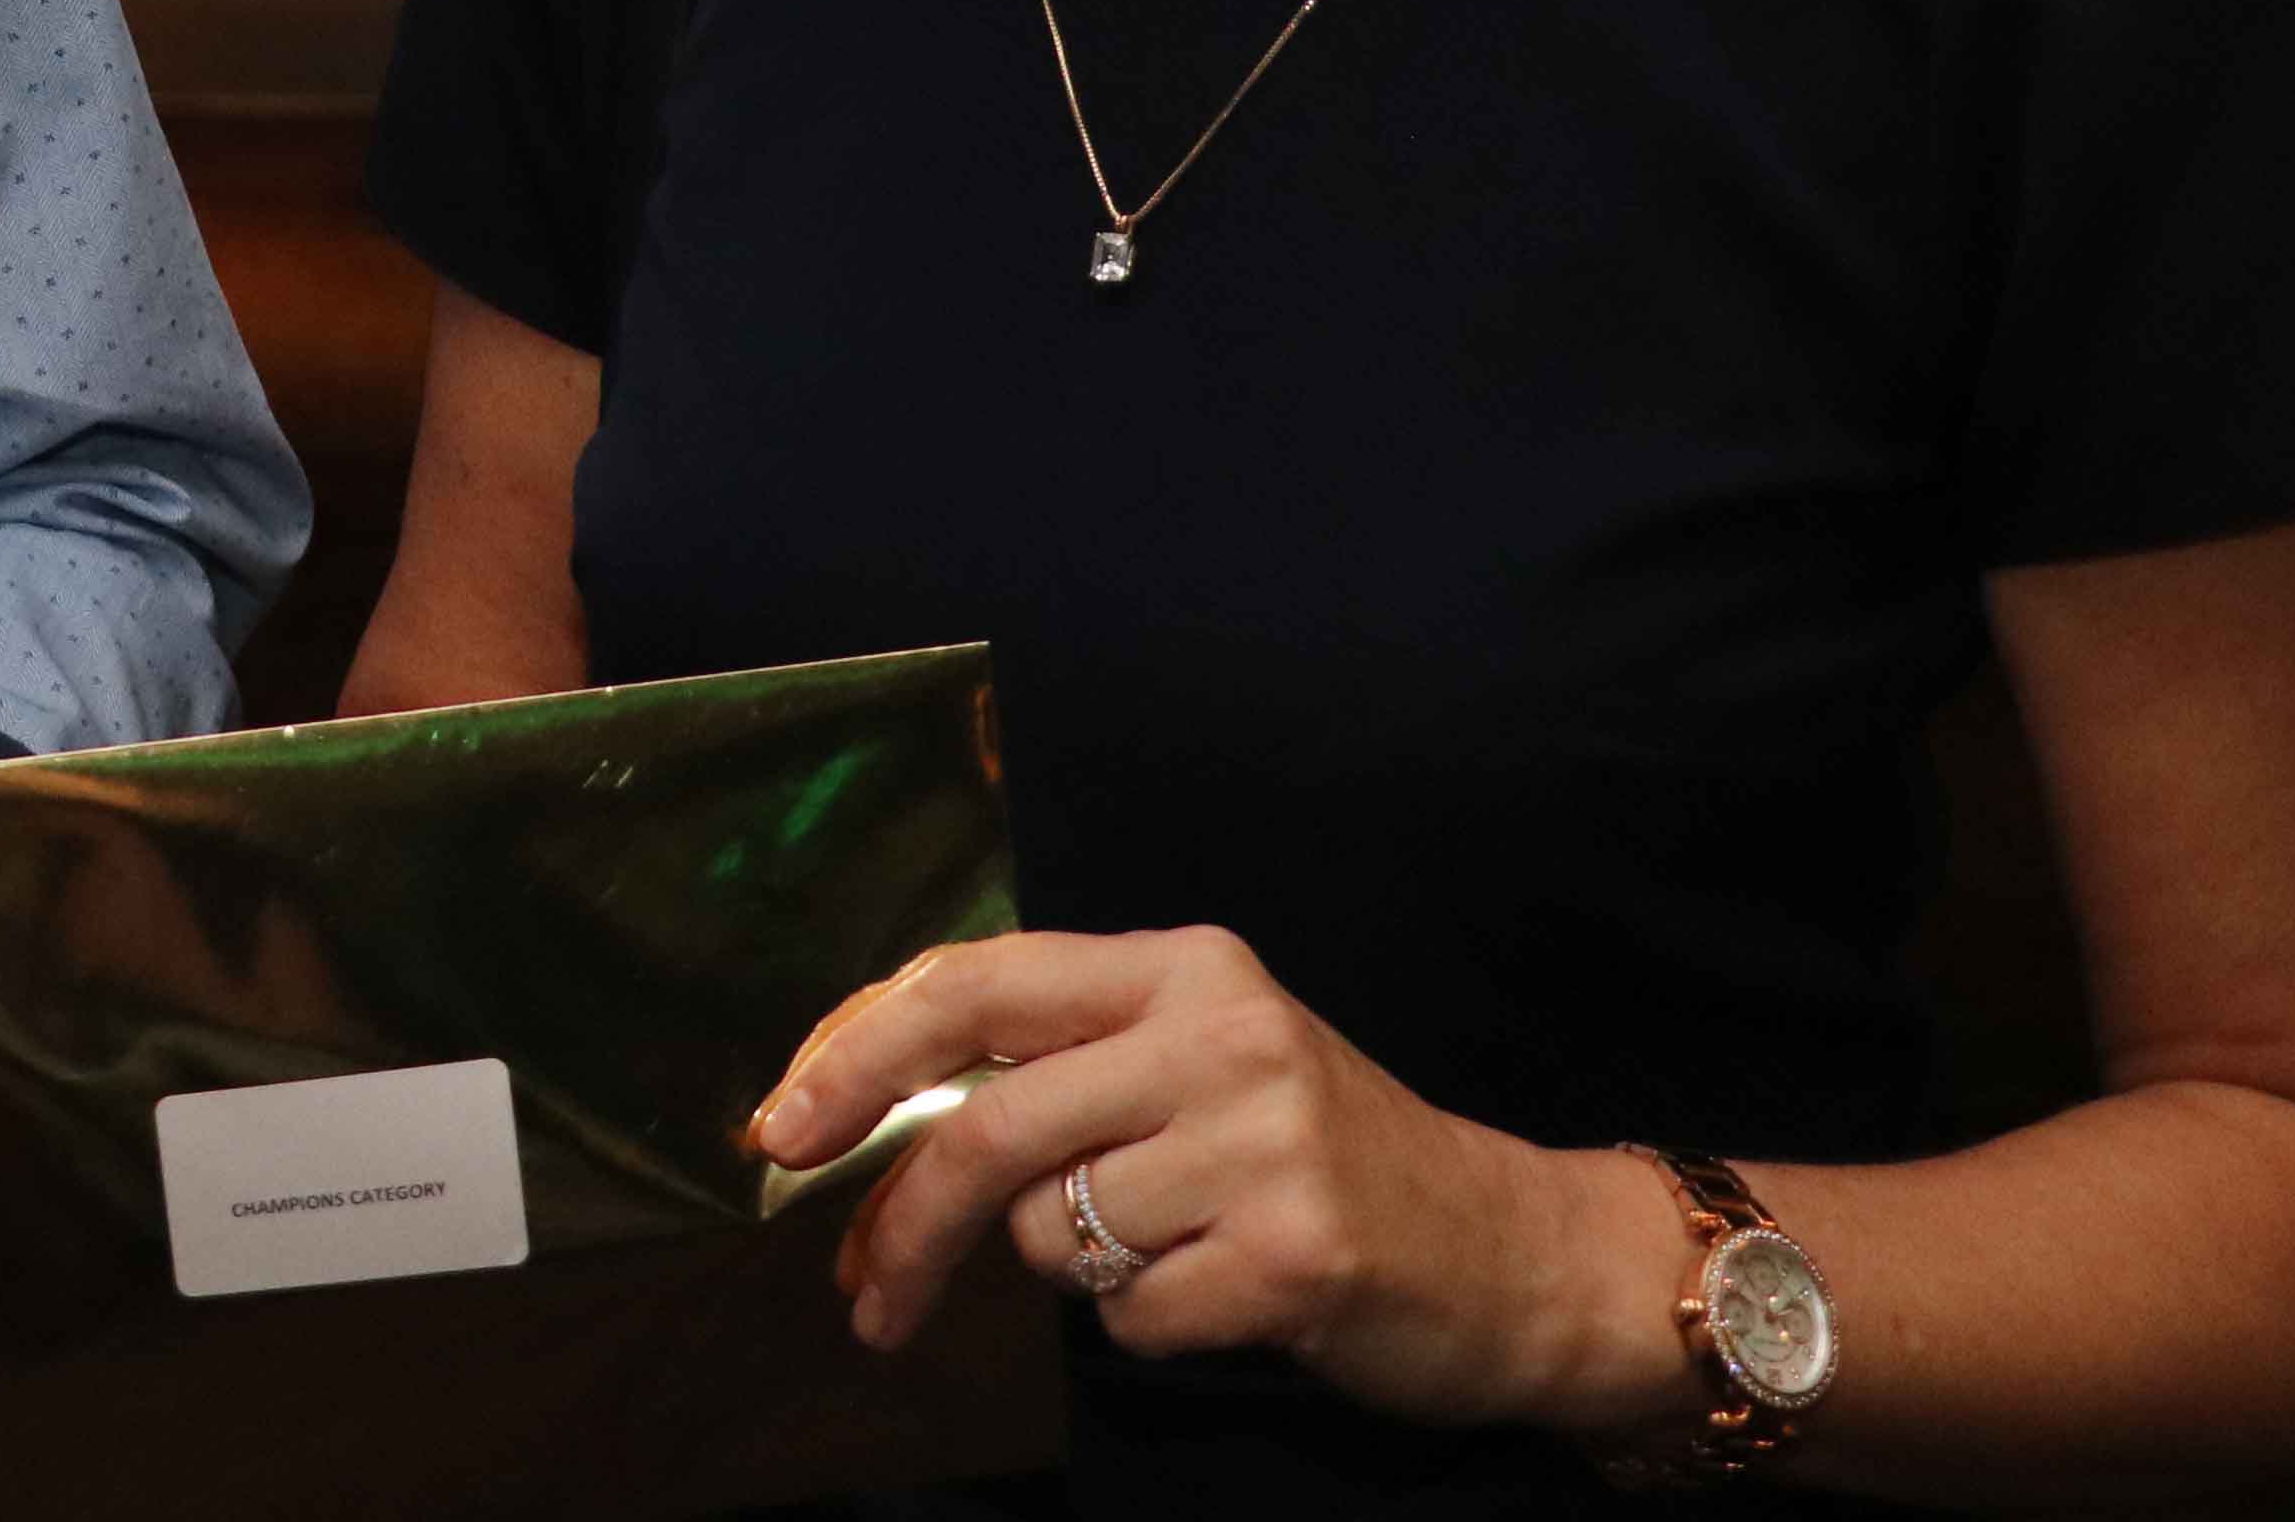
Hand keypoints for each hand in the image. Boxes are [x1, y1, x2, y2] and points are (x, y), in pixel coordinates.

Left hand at [748, 929, 1686, 1442]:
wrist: (1516, 1252)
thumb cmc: (1324, 1160)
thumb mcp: (1198, 1065)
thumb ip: (1057, 1065)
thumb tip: (862, 1113)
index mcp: (1182, 965)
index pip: (972, 982)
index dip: (856, 1054)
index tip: (778, 1131)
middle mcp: (1222, 1032)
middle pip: (988, 1127)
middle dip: (902, 1224)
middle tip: (861, 1298)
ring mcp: (1265, 1141)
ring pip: (1057, 1233)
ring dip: (1080, 1271)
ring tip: (1177, 1252)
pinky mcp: (1295, 1253)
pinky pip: (1132, 1318)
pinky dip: (1153, 1329)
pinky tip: (1231, 1297)